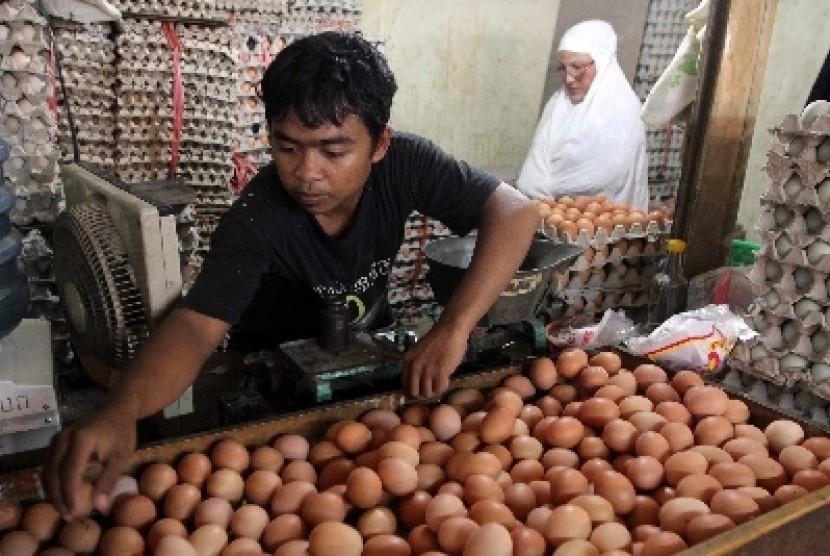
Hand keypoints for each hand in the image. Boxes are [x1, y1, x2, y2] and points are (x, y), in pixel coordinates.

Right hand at [42, 405, 136, 520]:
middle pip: (52, 473)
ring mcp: (57, 439)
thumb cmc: (122, 431)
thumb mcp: (121, 456)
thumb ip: (109, 480)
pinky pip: (48, 465)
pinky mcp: (56, 443)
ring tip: (65, 509)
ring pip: (46, 471)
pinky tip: (62, 495)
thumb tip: (99, 507)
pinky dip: (53, 482)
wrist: (116, 409)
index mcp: (81, 439)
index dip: (69, 495)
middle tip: (68, 517)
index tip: (74, 513)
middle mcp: (63, 439)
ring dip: (53, 492)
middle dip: (58, 498)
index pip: (69, 472)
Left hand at [402, 322, 469, 398]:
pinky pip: (439, 389)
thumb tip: (415, 383)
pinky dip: (443, 387)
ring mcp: (427, 370)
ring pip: (426, 393)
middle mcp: (414, 367)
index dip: (412, 391)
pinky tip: (447, 379)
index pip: (404, 385)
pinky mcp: (440, 373)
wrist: (450, 330)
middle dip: (422, 395)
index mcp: (407, 361)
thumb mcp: (418, 351)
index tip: (420, 391)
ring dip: (434, 391)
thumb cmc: (437, 339)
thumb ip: (414, 365)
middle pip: (414, 393)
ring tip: (440, 382)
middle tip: (431, 390)